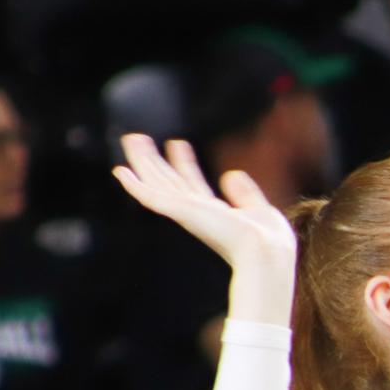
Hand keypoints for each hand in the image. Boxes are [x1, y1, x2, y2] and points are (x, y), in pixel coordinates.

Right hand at [113, 134, 296, 271]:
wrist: (266, 252)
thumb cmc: (269, 242)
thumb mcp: (260, 210)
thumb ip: (245, 194)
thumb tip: (231, 174)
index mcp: (215, 215)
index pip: (194, 184)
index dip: (185, 163)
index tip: (178, 144)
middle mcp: (197, 213)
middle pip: (168, 181)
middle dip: (154, 160)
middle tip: (139, 138)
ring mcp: (187, 212)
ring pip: (157, 183)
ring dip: (143, 162)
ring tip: (132, 138)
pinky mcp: (181, 211)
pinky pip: (152, 196)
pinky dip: (136, 185)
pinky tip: (121, 172)